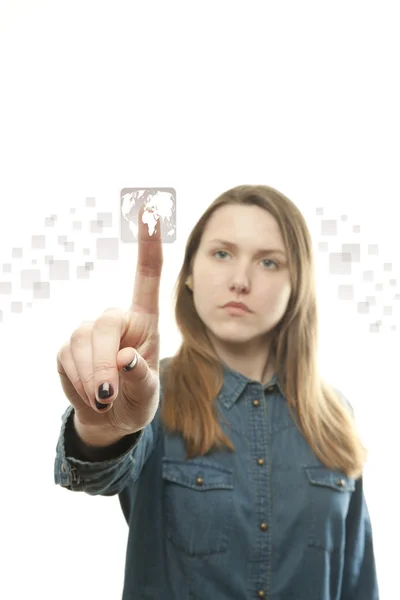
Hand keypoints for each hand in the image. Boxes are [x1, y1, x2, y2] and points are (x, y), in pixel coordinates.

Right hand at [57, 205, 162, 438]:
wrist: (111, 418)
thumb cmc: (139, 399)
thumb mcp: (149, 394)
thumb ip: (142, 377)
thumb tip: (125, 356)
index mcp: (145, 321)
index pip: (148, 277)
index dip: (149, 245)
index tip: (150, 210)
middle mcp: (117, 319)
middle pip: (105, 324)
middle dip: (103, 364)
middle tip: (107, 396)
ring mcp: (89, 331)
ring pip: (82, 342)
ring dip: (91, 377)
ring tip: (104, 398)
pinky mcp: (68, 347)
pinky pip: (67, 358)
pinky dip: (77, 382)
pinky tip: (90, 393)